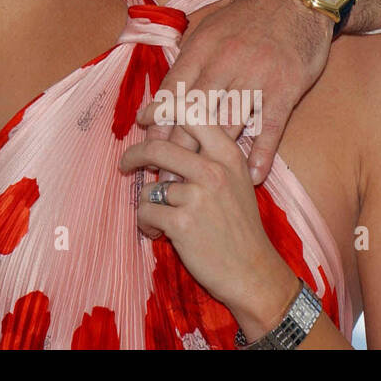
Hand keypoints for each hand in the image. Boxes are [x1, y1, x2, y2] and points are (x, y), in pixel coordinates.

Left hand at [120, 121, 298, 337]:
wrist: (254, 273)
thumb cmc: (240, 226)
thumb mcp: (235, 180)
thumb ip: (206, 155)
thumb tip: (163, 134)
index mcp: (228, 154)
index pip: (191, 111)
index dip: (160, 108)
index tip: (144, 117)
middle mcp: (214, 169)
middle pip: (157, 146)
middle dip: (134, 156)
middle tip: (126, 165)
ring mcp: (198, 196)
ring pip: (148, 187)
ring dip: (146, 204)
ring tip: (159, 219)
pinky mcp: (182, 222)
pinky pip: (145, 212)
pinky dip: (146, 224)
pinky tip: (159, 234)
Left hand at [135, 0, 332, 202]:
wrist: (298, 0)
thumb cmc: (248, 15)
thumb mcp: (210, 27)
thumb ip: (190, 58)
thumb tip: (165, 90)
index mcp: (203, 48)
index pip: (173, 88)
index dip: (158, 116)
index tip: (145, 137)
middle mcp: (226, 64)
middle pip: (195, 113)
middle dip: (177, 146)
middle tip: (162, 172)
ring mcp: (257, 79)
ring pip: (227, 125)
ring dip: (210, 157)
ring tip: (195, 184)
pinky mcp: (286, 90)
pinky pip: (270, 127)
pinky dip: (261, 153)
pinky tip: (252, 175)